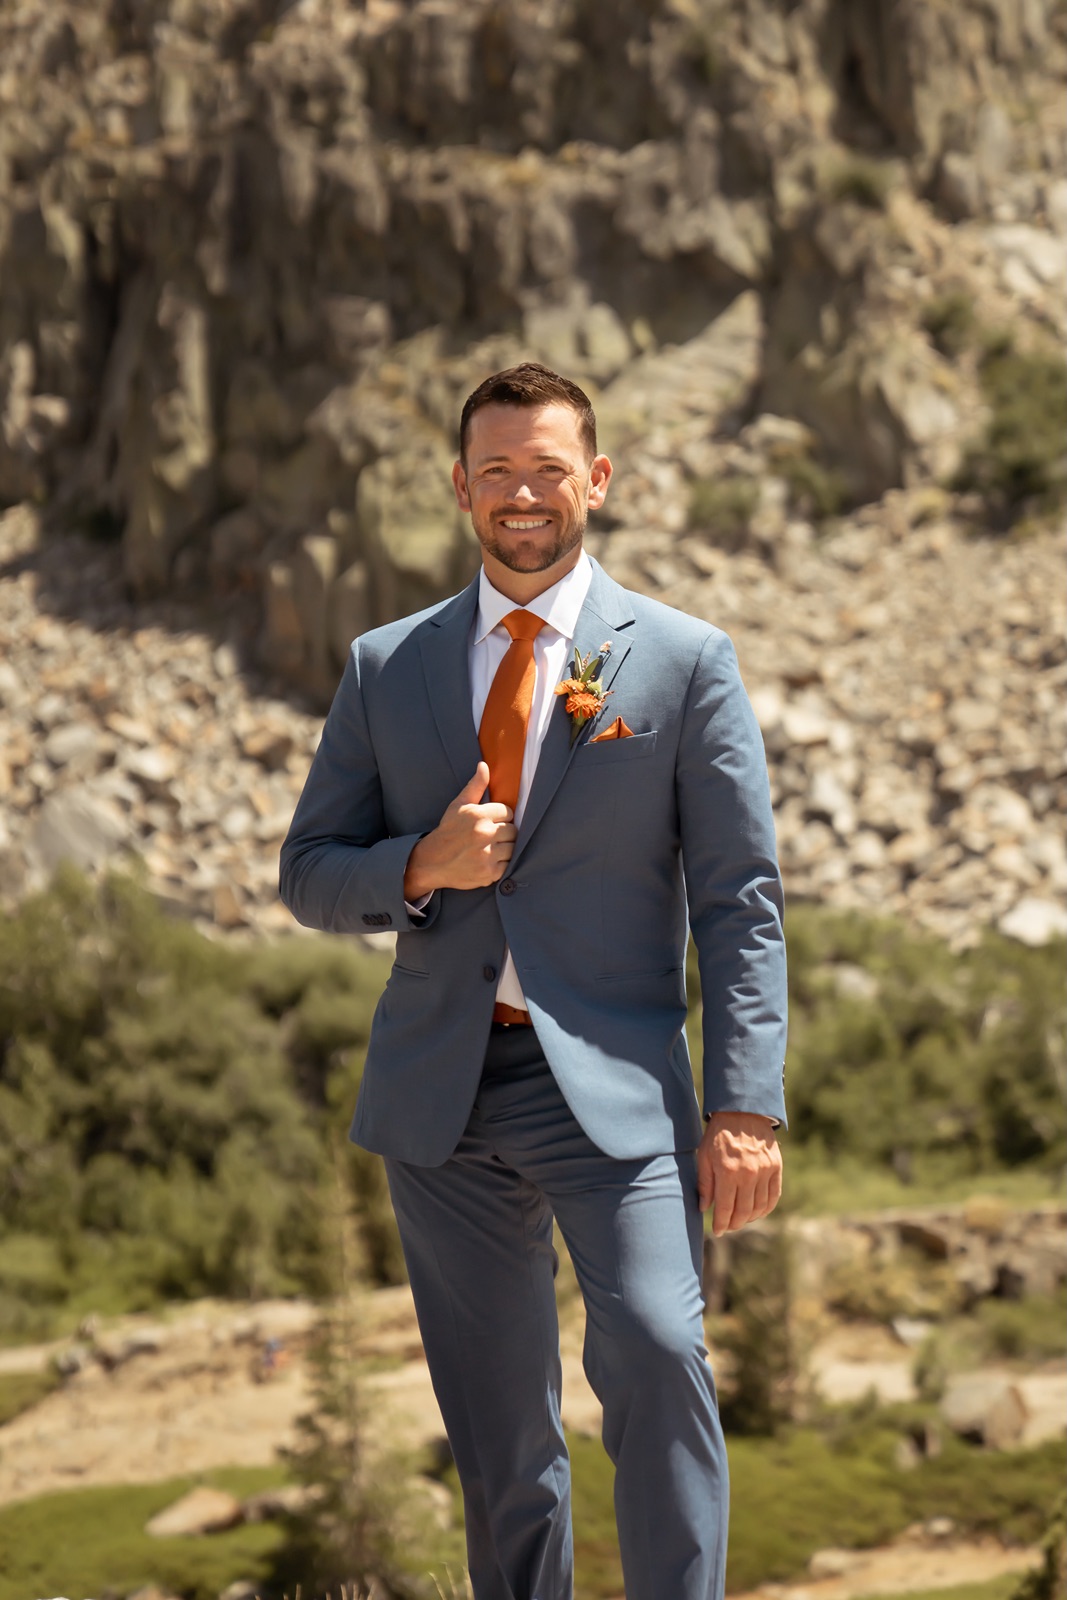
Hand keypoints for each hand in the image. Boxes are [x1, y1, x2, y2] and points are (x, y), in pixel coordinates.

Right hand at [403, 762, 516, 896]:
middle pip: (513, 830)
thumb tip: (484, 765)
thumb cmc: (448, 831)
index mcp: (478, 815)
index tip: (490, 823)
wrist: (431, 862)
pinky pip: (508, 865)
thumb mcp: (458, 806)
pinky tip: (488, 860)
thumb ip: (475, 786)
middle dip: (504, 833)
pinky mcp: (489, 873)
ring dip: (504, 848)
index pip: (508, 812)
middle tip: (490, 837)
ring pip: (513, 848)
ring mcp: (487, 855)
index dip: (501, 817)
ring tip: (490, 848)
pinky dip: (501, 864)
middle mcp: (483, 834)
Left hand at [698, 1111, 782, 1235]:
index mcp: (727, 1172)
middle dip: (734, 1224)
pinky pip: (773, 1196)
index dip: (720, 1224)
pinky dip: (766, 1208)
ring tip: (740, 1220)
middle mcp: (748, 1174)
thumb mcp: (704, 1156)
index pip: (725, 1209)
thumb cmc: (718, 1134)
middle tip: (728, 1227)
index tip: (717, 1231)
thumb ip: (704, 1183)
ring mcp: (764, 1171)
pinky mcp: (776, 1168)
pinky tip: (757, 1212)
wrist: (743, 1111)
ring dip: (750, 1218)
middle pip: (743, 1212)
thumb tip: (703, 1208)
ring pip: (759, 1207)